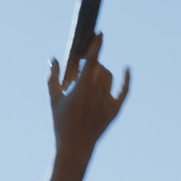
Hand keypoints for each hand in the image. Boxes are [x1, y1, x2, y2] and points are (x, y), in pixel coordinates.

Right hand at [47, 33, 129, 164]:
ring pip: (109, 77)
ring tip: (90, 78)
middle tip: (84, 66)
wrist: (75, 146)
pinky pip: (124, 90)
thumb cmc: (62, 122)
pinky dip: (126, 79)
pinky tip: (127, 69)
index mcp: (82, 89)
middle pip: (100, 68)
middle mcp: (97, 94)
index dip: (96, 46)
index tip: (100, 34)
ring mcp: (107, 102)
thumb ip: (53, 77)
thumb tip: (53, 59)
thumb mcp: (54, 99)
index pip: (93, 61)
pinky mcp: (115, 110)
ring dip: (101, 72)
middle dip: (92, 63)